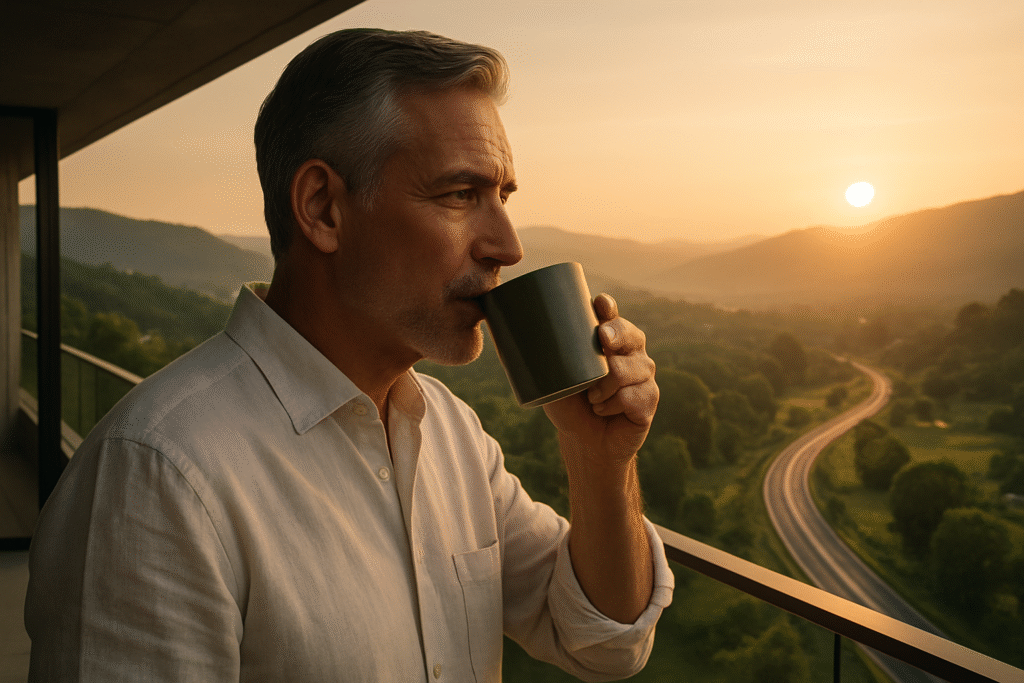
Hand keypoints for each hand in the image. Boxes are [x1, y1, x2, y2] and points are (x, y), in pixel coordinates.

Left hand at [543, 293, 657, 464]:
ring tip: (592, 398)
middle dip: (615, 334)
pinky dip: (611, 406)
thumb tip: (498, 330)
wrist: (584, 442)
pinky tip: (604, 410)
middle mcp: (631, 352)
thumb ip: (535, 356)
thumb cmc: (568, 404)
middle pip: (630, 335)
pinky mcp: (649, 399)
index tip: (599, 305)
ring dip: (603, 387)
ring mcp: (644, 375)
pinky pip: (632, 397)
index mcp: (608, 340)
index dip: (608, 308)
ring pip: (627, 371)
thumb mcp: (549, 378)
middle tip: (602, 341)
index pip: (612, 315)